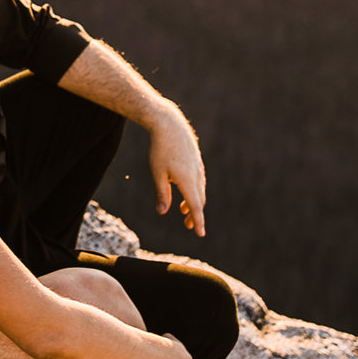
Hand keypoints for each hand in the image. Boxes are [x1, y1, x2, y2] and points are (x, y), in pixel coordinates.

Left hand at [147, 107, 206, 237]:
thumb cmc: (160, 149)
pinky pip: (198, 181)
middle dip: (194, 214)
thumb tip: (162, 211)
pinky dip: (194, 191)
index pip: (195, 206)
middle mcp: (197, 175)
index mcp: (188, 181)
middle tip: (187, 226)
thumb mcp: (157, 172)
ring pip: (199, 190)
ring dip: (194, 202)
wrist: (170, 125)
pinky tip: (185, 192)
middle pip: (199, 200)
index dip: (198, 221)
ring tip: (184, 211)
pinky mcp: (196, 162)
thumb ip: (162, 193)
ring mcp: (198, 168)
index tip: (200, 233)